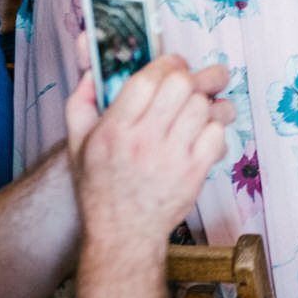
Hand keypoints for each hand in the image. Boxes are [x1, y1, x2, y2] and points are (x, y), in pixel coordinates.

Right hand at [66, 56, 232, 242]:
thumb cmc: (101, 186)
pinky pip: (218, 133)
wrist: (124, 233)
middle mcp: (143, 141)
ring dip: (205, 102)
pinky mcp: (195, 172)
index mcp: (114, 130)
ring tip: (197, 108)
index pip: (146, 80)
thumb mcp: (78, 145)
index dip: (165, 64)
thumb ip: (81, 103)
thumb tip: (94, 71)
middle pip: (181, 85)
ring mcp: (172, 157)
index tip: (171, 64)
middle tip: (190, 82)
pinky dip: (216, 128)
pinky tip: (203, 133)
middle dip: (190, 76)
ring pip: (204, 106)